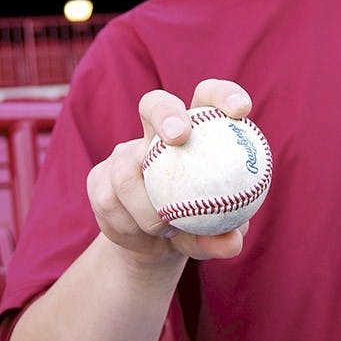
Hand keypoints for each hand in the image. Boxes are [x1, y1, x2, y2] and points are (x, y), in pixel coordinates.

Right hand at [86, 79, 252, 263]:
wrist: (151, 246)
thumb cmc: (194, 228)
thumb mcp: (212, 234)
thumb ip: (221, 234)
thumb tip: (234, 240)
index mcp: (194, 131)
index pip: (208, 96)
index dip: (223, 94)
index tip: (241, 110)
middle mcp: (154, 133)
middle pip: (155, 104)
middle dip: (166, 113)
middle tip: (180, 136)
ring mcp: (124, 153)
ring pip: (127, 170)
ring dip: (147, 207)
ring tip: (166, 227)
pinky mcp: (99, 177)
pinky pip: (110, 200)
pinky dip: (129, 224)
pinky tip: (140, 235)